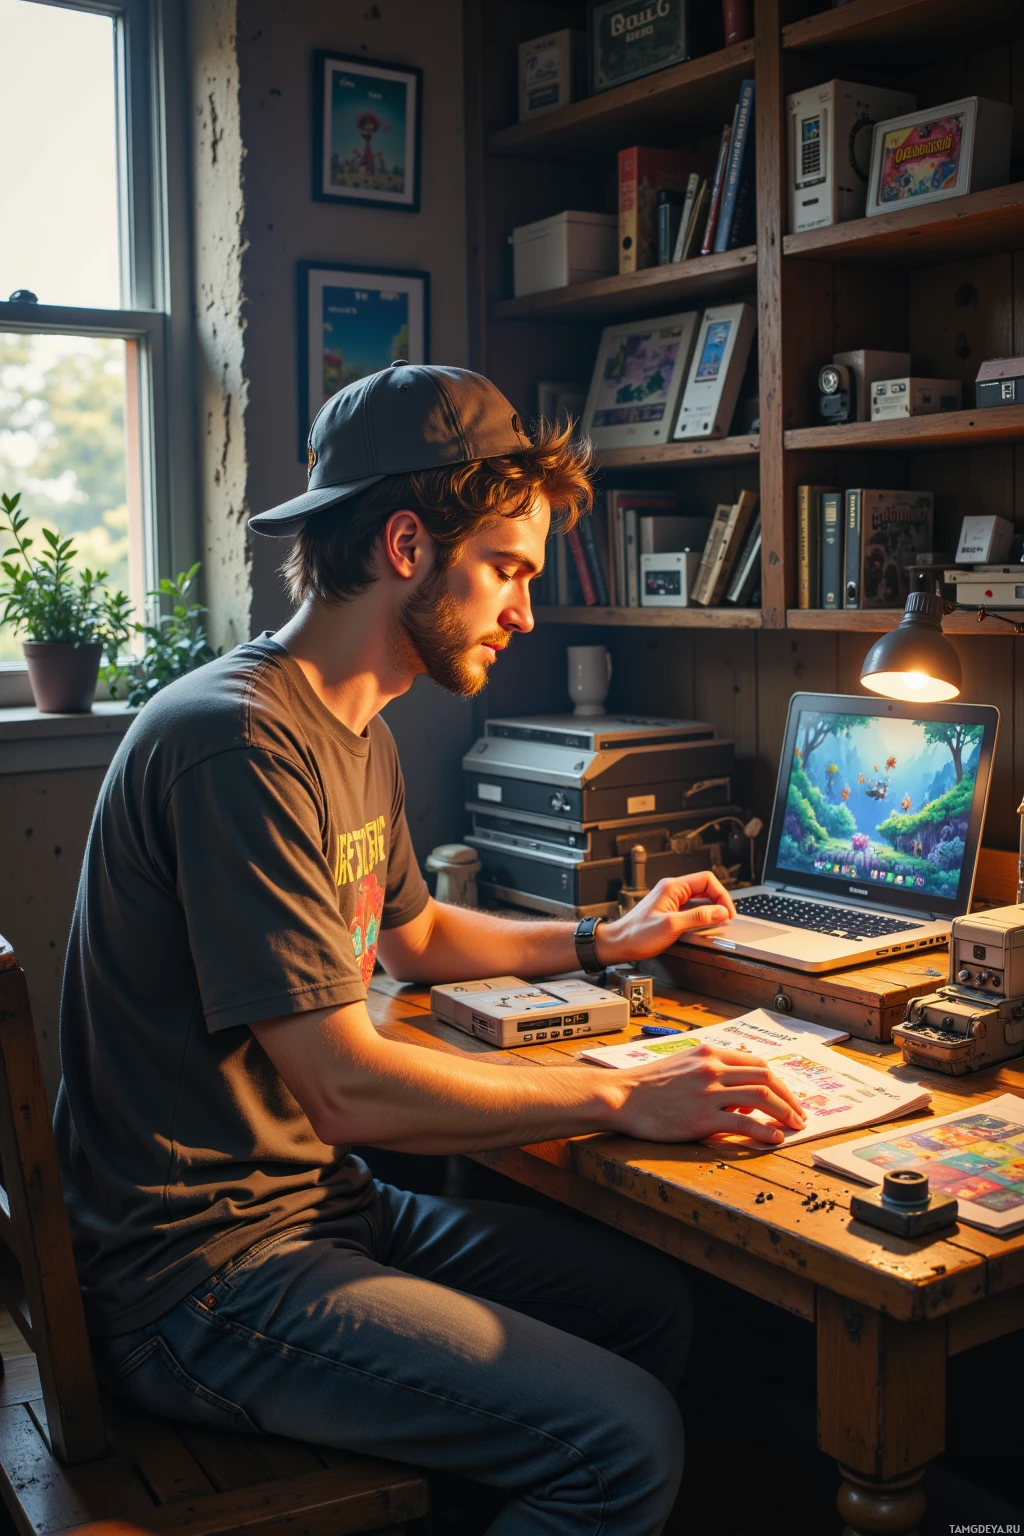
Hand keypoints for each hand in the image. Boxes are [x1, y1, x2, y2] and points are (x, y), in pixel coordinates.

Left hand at [596, 871, 736, 964]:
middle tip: (726, 919)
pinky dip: (701, 917)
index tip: (727, 912)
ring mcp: (670, 900)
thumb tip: (720, 912)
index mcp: (673, 887)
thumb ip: (698, 917)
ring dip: (711, 911)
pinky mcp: (669, 911)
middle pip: (705, 888)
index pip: (707, 880)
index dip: (722, 895)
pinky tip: (703, 928)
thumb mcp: (671, 926)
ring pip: (699, 900)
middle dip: (718, 902)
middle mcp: (672, 890)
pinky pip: (691, 909)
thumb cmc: (637, 934)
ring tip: (717, 924)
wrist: (618, 943)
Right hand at [616, 1044, 806, 1145]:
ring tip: (795, 1126)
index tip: (787, 1095)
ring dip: (785, 1111)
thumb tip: (741, 1091)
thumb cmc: (649, 1085)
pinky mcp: (703, 1117)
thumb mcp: (683, 1064)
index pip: (756, 1062)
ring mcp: (709, 1092)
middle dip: (789, 1096)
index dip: (778, 1080)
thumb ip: (711, 1070)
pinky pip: (744, 1122)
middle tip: (799, 1113)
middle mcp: (713, 1068)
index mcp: (709, 1053)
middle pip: (766, 1076)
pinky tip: (775, 1138)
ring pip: (762, 1096)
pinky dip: (765, 1130)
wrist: (623, 1097)